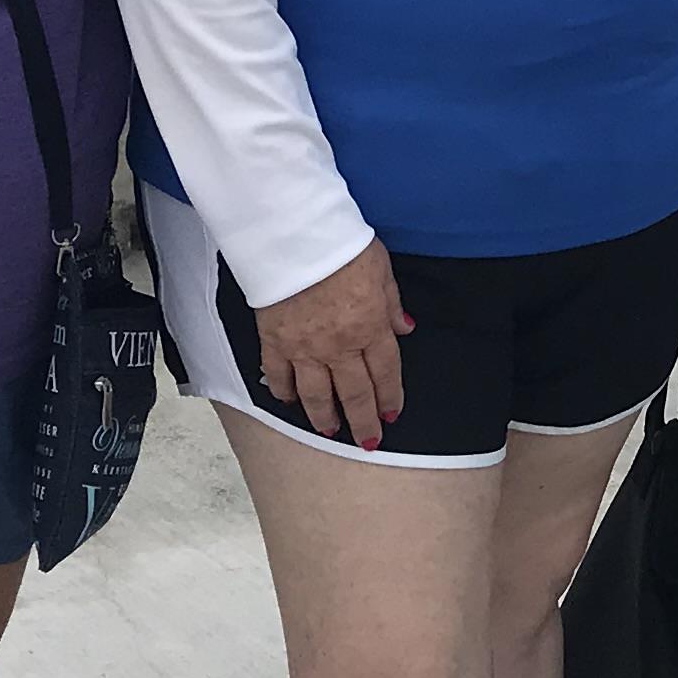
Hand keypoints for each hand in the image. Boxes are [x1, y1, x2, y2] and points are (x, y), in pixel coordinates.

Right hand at [253, 240, 412, 447]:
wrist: (293, 236)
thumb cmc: (340, 244)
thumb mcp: (381, 268)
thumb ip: (392, 304)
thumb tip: (404, 328)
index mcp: (369, 327)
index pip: (385, 373)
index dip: (390, 397)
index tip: (391, 414)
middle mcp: (339, 346)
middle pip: (354, 393)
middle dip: (363, 421)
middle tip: (367, 441)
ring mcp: (304, 347)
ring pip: (316, 394)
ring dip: (325, 416)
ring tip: (330, 431)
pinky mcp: (274, 341)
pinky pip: (278, 376)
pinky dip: (283, 392)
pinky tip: (289, 401)